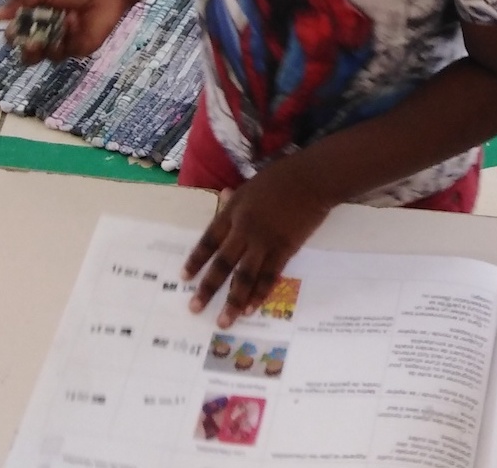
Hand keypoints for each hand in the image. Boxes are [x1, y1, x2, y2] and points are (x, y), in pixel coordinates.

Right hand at [0, 0, 133, 60]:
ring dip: (40, 49)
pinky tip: (70, 25)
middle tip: (28, 43)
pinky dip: (61, 44)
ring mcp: (62, 42)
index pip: (17, 32)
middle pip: (27, 50)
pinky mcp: (78, 48)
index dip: (13, 35)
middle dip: (25, 49)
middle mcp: (46, 32)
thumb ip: (21, 1)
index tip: (12, 32)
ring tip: (42, 39)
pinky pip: (62, 54)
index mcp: (36, 16)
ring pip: (43, 56)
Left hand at [183, 160, 337, 326]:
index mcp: (233, 212)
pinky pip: (269, 276)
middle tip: (194, 308)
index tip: (184, 277)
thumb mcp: (251, 183)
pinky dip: (259, 294)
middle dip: (207, 288)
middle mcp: (244, 230)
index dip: (196, 260)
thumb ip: (236, 197)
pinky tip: (250, 309)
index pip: (209, 240)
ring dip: (233, 301)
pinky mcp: (285, 250)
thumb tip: (224, 196)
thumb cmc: (283, 176)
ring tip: (224, 321)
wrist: (313, 180)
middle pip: (222, 263)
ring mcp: (264, 242)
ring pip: (244, 276)